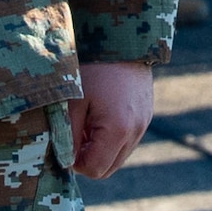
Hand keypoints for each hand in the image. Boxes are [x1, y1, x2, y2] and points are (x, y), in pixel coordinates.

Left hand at [66, 61, 153, 179]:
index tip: (65, 143)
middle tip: (75, 135)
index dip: (75, 163)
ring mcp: (143, 125)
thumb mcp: (73, 101)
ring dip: (100, 150)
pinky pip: (127, 141)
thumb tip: (65, 161)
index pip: (94, 170)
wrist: (123, 41)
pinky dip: (112, 139)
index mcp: (117, 130)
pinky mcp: (146, 116)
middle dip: (88, 159)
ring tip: (87, 123)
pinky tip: (100, 116)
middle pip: (108, 169)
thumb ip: (67, 135)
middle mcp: (135, 132)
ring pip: (118, 157)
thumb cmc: (93, 69)